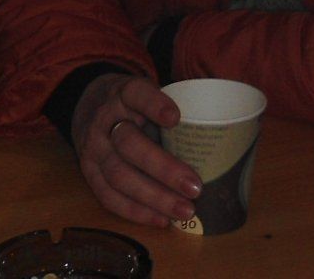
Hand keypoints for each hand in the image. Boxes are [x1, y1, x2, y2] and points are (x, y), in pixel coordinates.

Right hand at [71, 73, 196, 226]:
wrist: (87, 106)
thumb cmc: (132, 105)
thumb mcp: (148, 93)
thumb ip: (174, 106)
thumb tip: (226, 131)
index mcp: (123, 93)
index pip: (136, 94)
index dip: (154, 105)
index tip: (176, 118)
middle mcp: (105, 120)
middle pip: (129, 144)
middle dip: (163, 168)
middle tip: (195, 186)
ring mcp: (93, 148)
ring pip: (119, 175)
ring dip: (154, 197)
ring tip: (185, 210)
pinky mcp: (88, 173)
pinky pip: (108, 197)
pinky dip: (136, 211)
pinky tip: (161, 219)